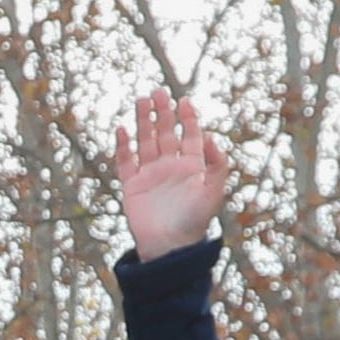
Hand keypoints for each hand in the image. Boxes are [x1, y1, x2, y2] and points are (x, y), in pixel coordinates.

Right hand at [115, 88, 228, 261]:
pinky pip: (125, 161)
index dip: (188, 117)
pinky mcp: (132, 186)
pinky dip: (123, 146)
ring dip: (143, 121)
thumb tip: (210, 136)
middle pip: (165, 132)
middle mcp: (170, 167)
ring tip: (141, 100)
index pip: (190, 135)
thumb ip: (217, 164)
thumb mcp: (214, 192)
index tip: (184, 100)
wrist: (168, 247)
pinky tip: (122, 129)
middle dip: (162, 112)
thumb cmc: (194, 222)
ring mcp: (150, 175)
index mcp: (192, 167)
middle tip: (158, 91)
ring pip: (145, 141)